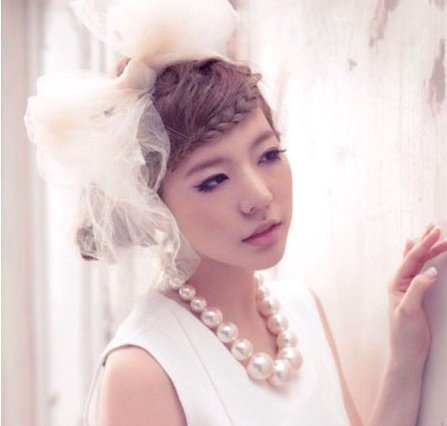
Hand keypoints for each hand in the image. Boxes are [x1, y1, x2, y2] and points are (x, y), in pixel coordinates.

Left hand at [388, 224, 446, 367]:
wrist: (406, 352)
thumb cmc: (405, 334)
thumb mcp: (410, 311)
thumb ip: (418, 289)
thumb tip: (431, 271)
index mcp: (397, 283)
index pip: (412, 259)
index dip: (424, 245)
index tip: (437, 232)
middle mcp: (400, 282)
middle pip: (414, 257)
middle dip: (426, 241)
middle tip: (437, 227)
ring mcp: (407, 288)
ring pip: (417, 262)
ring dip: (427, 248)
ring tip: (435, 235)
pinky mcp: (414, 294)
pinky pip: (418, 270)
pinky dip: (422, 259)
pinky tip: (422, 253)